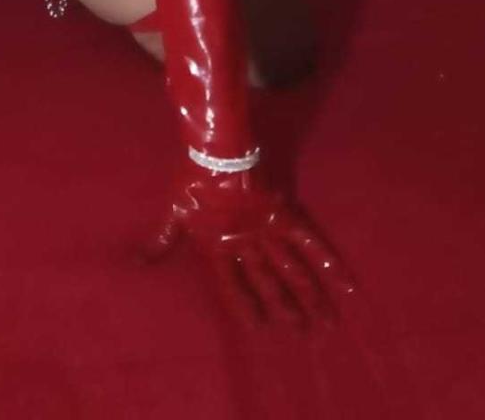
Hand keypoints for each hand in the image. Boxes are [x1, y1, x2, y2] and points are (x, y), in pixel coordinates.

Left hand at [143, 163, 357, 327]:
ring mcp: (268, 233)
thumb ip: (161, 241)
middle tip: (303, 333)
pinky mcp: (285, 216)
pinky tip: (347, 285)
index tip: (259, 329)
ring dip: (311, 297)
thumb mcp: (174, 211)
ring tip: (327, 322)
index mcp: (219, 248)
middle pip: (269, 284)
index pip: (232, 287)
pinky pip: (311, 243)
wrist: (216, 152)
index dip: (245, 307)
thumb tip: (136, 264)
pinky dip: (329, 264)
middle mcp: (246, 247)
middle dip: (286, 309)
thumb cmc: (193, 179)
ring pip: (292, 272)